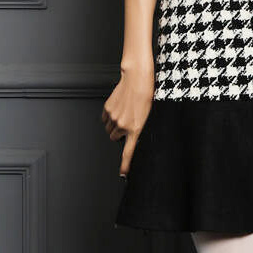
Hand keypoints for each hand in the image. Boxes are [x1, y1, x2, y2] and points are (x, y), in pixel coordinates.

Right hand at [101, 61, 153, 177]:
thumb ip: (139, 127)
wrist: (138, 78)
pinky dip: (109, 116)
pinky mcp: (107, 109)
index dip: (125, 165)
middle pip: (116, 138)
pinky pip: (105, 119)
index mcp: (136, 128)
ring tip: (124, 112)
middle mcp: (123, 125)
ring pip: (109, 129)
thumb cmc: (147, 94)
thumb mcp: (148, 114)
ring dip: (114, 124)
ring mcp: (114, 117)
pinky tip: (118, 108)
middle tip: (128, 122)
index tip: (123, 174)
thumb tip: (133, 135)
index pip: (128, 152)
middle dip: (120, 133)